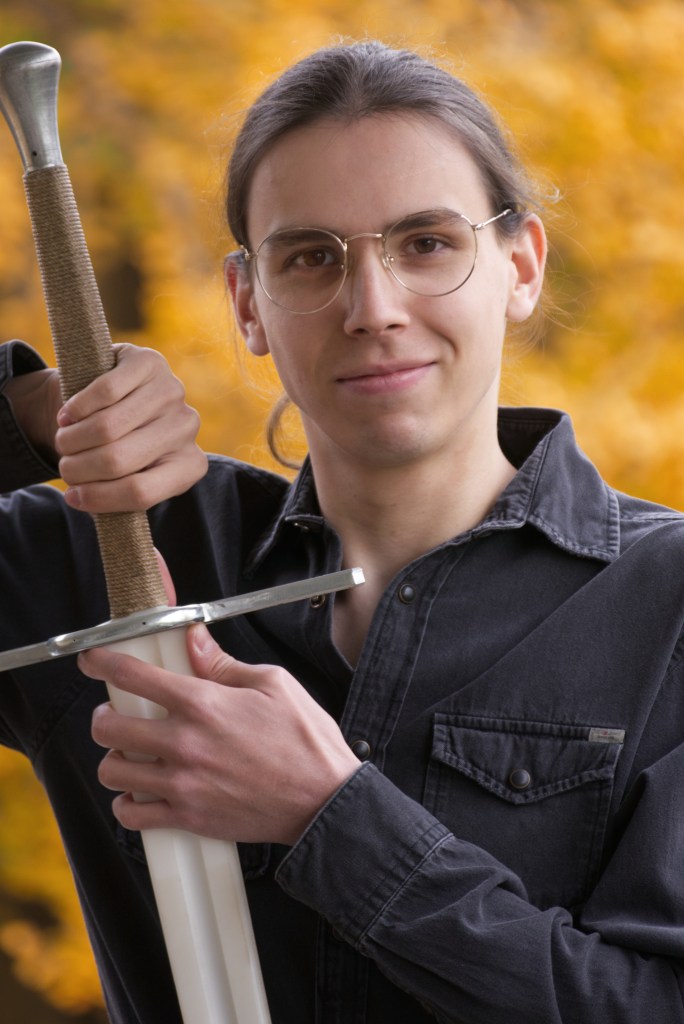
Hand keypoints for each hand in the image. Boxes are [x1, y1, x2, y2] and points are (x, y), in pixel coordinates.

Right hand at [6, 343, 206, 511]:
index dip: (98, 499)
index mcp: (189, 467)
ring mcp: (173, 393)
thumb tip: (137, 564)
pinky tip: (68, 414)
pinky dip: (76, 407)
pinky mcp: (150, 363)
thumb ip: (127, 510)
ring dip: (73, 439)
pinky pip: (105, 391)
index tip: (72, 497)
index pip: (141, 493)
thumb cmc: (116, 450)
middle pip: (120, 460)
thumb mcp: (126, 483)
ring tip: (65, 442)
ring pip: (109, 426)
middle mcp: (188, 429)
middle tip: (65, 466)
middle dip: (79, 467)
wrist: (109, 399)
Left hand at [82, 626, 359, 843]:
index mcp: (204, 703)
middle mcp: (185, 743)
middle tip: (117, 715)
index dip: (103, 662)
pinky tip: (141, 792)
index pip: (134, 676)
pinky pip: (130, 814)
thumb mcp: (274, 684)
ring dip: (114, 759)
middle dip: (104, 716)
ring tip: (130, 754)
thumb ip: (224, 664)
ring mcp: (182, 783)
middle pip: (107, 727)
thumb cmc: (306, 742)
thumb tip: (195, 641)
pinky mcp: (187, 817)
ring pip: (111, 770)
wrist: (323, 803)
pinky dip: (127, 803)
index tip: (93, 661)